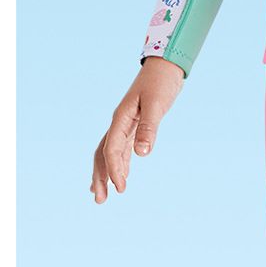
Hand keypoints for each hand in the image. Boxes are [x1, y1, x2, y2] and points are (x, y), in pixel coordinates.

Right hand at [90, 57, 184, 202]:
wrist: (165, 66)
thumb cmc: (161, 82)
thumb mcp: (157, 104)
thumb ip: (149, 127)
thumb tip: (142, 154)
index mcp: (121, 118)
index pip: (111, 148)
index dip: (114, 169)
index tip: (121, 188)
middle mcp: (119, 122)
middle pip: (103, 153)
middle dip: (100, 176)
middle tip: (100, 200)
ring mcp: (125, 124)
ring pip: (109, 153)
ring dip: (106, 173)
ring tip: (101, 195)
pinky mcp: (134, 125)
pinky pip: (121, 148)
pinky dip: (119, 163)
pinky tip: (121, 176)